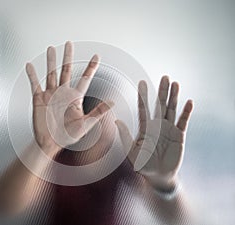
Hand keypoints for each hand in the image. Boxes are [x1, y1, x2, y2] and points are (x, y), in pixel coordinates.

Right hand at [26, 41, 113, 156]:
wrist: (50, 143)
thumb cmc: (67, 136)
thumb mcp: (85, 124)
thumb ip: (98, 112)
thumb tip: (113, 102)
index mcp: (75, 97)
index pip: (85, 78)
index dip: (91, 67)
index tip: (96, 56)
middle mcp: (63, 93)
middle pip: (66, 70)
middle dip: (68, 57)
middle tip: (69, 43)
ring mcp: (50, 94)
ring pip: (51, 73)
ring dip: (51, 61)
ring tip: (51, 49)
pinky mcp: (39, 99)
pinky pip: (35, 84)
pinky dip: (32, 75)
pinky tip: (30, 65)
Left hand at [116, 76, 192, 190]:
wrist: (158, 176)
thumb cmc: (143, 165)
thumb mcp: (132, 152)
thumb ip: (125, 136)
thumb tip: (116, 120)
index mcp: (145, 127)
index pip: (144, 108)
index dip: (143, 96)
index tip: (142, 82)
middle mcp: (157, 125)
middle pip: (160, 105)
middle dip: (162, 91)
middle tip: (164, 77)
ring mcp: (169, 129)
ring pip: (172, 109)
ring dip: (174, 97)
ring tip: (175, 83)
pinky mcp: (179, 135)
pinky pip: (183, 121)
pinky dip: (186, 112)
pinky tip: (189, 102)